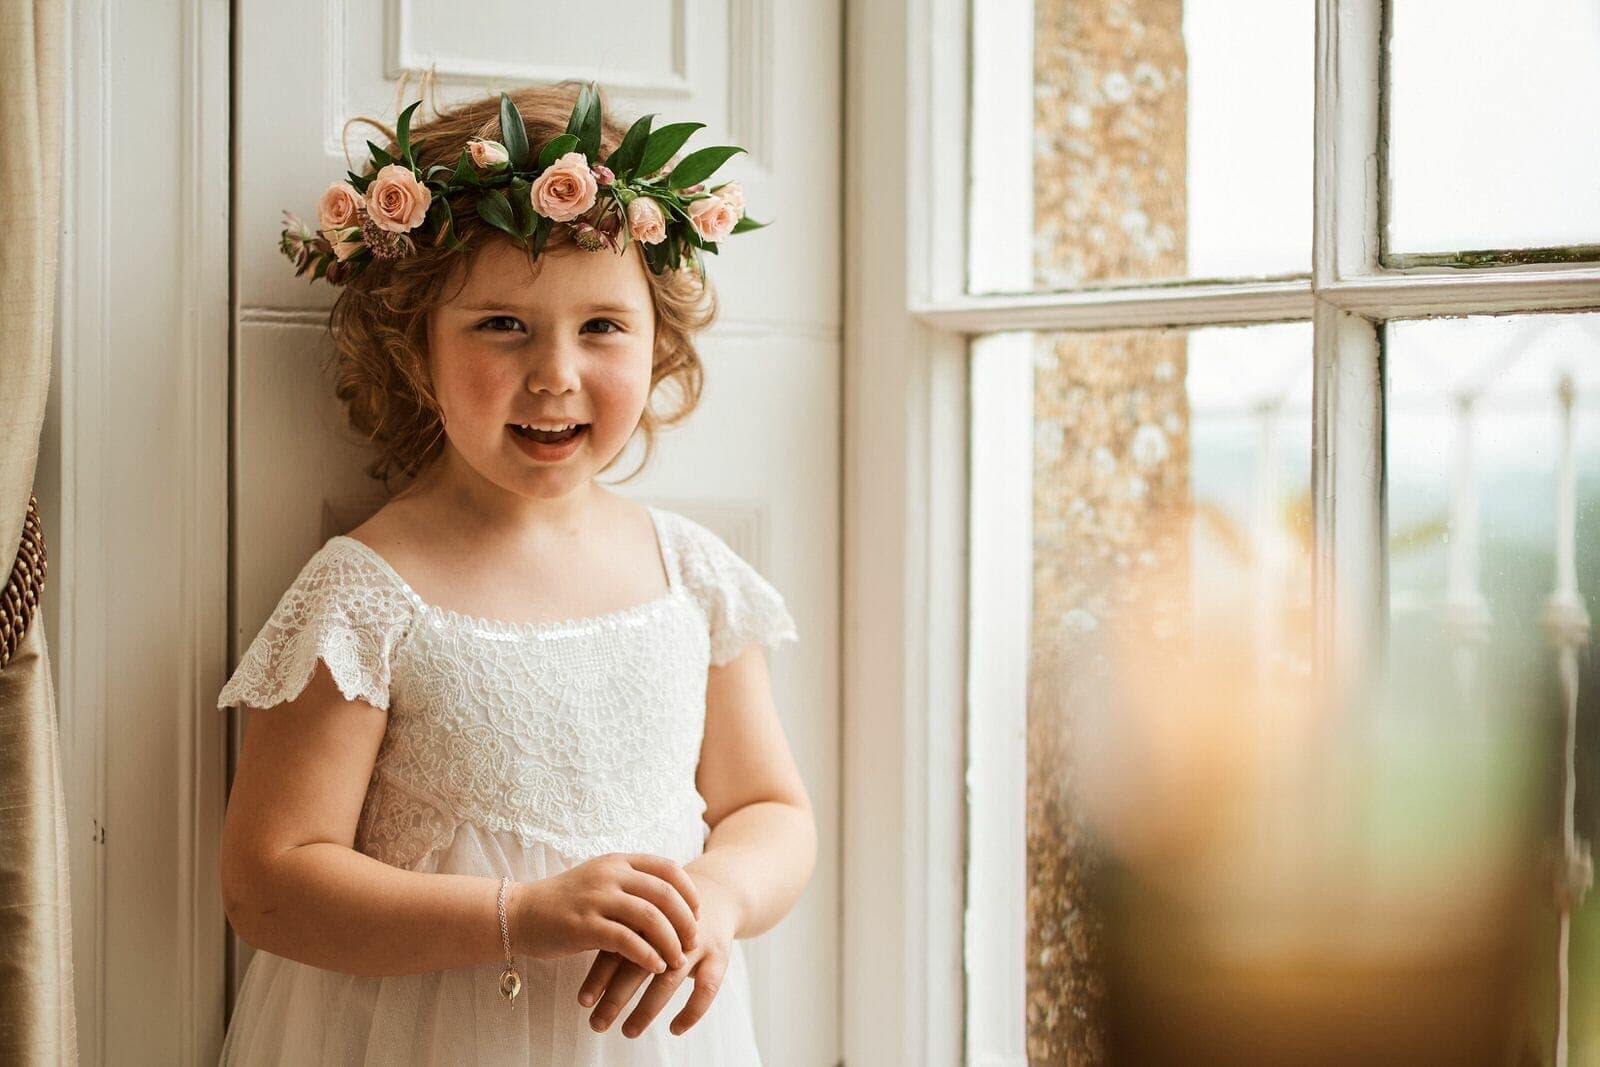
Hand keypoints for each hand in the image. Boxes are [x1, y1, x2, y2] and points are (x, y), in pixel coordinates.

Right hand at [512, 853, 700, 975]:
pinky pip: (627, 941)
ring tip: (678, 960)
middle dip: (685, 920)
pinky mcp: (584, 925)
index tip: (696, 913)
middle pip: (665, 893)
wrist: (520, 913)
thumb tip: (671, 901)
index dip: (689, 892)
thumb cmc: (566, 902)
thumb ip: (630, 884)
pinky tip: (655, 967)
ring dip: (670, 942)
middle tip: (693, 941)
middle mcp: (610, 875)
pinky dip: (647, 955)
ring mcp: (596, 898)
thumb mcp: (600, 881)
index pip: (668, 869)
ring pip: (650, 917)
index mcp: (618, 862)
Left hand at [578, 869, 740, 1038]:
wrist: (719, 889)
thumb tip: (583, 980)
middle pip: (639, 963)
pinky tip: (675, 1029)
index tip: (583, 1002)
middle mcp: (669, 929)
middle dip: (616, 997)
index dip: (599, 976)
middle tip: (597, 1024)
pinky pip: (708, 987)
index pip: (617, 948)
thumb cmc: (668, 912)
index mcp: (644, 917)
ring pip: (670, 977)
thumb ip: (617, 940)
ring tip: (629, 1031)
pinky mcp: (719, 954)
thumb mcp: (643, 918)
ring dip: (647, 1007)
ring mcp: (695, 942)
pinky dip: (692, 1011)